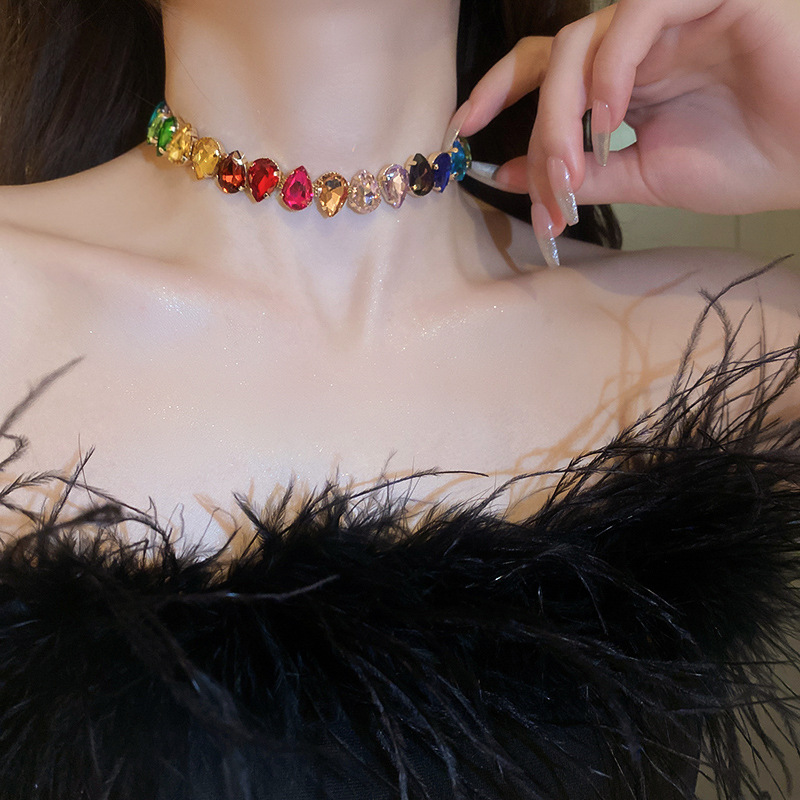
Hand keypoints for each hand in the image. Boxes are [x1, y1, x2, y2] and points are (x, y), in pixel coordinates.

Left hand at [450, 0, 799, 262]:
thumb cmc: (745, 162)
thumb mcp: (643, 177)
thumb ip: (581, 171)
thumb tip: (509, 171)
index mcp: (621, 80)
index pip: (545, 69)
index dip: (497, 91)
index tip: (462, 131)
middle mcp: (637, 44)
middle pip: (552, 56)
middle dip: (529, 119)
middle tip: (538, 180)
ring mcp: (670, 18)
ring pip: (583, 39)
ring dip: (563, 111)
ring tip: (575, 165)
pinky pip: (637, 16)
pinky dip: (612, 70)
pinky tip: (612, 120)